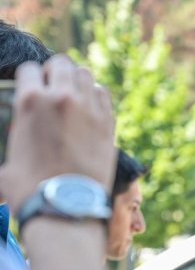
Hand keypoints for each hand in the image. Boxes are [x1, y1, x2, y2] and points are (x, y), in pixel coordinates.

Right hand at [0, 55, 115, 210]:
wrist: (67, 206)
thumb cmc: (30, 187)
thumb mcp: (5, 161)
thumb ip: (10, 138)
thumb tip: (15, 136)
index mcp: (30, 101)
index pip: (29, 69)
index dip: (30, 79)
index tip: (34, 88)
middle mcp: (62, 98)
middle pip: (61, 63)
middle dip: (55, 73)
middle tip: (54, 89)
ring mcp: (89, 109)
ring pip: (85, 75)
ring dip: (77, 81)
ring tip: (73, 96)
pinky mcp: (108, 123)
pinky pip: (104, 94)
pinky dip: (96, 96)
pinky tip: (91, 108)